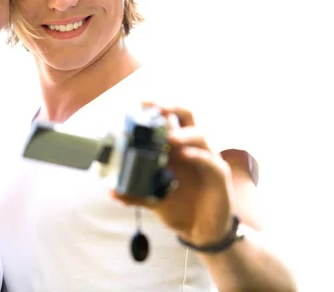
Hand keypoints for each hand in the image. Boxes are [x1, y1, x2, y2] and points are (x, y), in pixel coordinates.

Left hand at [111, 102, 234, 246]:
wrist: (201, 231)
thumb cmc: (180, 209)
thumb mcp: (154, 201)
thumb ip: (136, 194)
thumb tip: (113, 191)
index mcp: (176, 149)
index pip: (170, 120)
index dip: (158, 109)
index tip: (142, 103)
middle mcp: (192, 149)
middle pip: (188, 117)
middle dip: (173, 107)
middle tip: (158, 108)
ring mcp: (208, 160)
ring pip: (201, 136)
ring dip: (184, 134)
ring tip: (169, 139)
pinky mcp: (220, 175)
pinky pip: (212, 161)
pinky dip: (198, 156)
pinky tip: (184, 156)